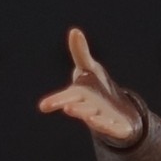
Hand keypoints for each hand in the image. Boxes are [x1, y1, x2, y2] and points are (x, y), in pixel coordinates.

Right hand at [38, 28, 141, 142]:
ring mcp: (103, 119)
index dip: (55, 100)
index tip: (43, 106)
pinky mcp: (118, 127)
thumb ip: (81, 53)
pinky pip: (115, 129)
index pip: (66, 96)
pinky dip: (112, 128)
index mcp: (80, 95)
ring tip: (90, 118)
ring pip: (96, 120)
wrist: (116, 111)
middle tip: (67, 108)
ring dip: (93, 119)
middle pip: (81, 108)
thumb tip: (75, 31)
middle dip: (75, 108)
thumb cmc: (97, 89)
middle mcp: (89, 108)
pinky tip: (113, 126)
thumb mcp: (90, 69)